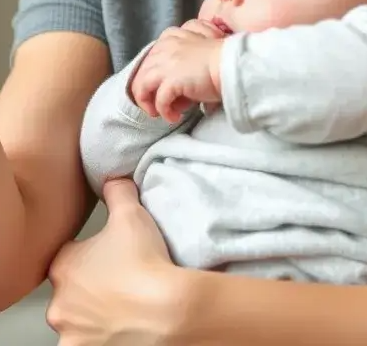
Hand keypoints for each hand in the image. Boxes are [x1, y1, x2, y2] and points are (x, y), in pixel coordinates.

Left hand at [47, 179, 178, 344]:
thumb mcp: (131, 213)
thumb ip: (117, 191)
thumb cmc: (144, 263)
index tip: (110, 255)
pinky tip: (125, 327)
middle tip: (120, 281)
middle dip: (90, 287)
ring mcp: (71, 335)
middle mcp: (59, 305)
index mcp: (63, 267)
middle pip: (71, 291)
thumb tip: (113, 178)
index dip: (90, 254)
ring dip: (95, 315)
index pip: (67, 257)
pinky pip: (90, 342)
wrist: (165, 310)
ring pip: (79, 321)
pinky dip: (104, 336)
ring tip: (126, 304)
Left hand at [131, 19, 224, 121]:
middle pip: (143, 72)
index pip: (151, 57)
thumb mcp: (199, 51)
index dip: (154, 76)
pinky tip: (175, 117)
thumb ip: (182, 59)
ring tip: (162, 113)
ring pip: (142, 85)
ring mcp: (167, 62)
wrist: (234, 65)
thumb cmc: (224, 61)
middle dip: (149, 91)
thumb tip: (178, 86)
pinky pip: (159, 100)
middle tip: (161, 105)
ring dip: (150, 103)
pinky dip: (164, 112)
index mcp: (172, 36)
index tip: (164, 89)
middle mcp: (165, 46)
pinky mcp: (171, 79)